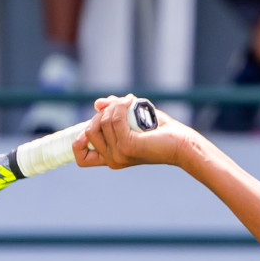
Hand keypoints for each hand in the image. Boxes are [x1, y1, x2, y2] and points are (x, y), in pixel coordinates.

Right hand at [73, 95, 197, 169]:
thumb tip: (97, 104)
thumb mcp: (131, 118)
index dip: (77, 142)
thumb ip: (113, 111)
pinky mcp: (128, 146)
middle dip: (101, 114)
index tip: (90, 126)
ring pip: (101, 122)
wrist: (181, 141)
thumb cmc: (159, 131)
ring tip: (130, 102)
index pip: (81, 158)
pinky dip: (121, 105)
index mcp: (111, 157)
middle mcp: (112, 159)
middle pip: (89, 131)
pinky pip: (114, 119)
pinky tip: (132, 101)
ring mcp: (119, 154)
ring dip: (114, 106)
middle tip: (121, 107)